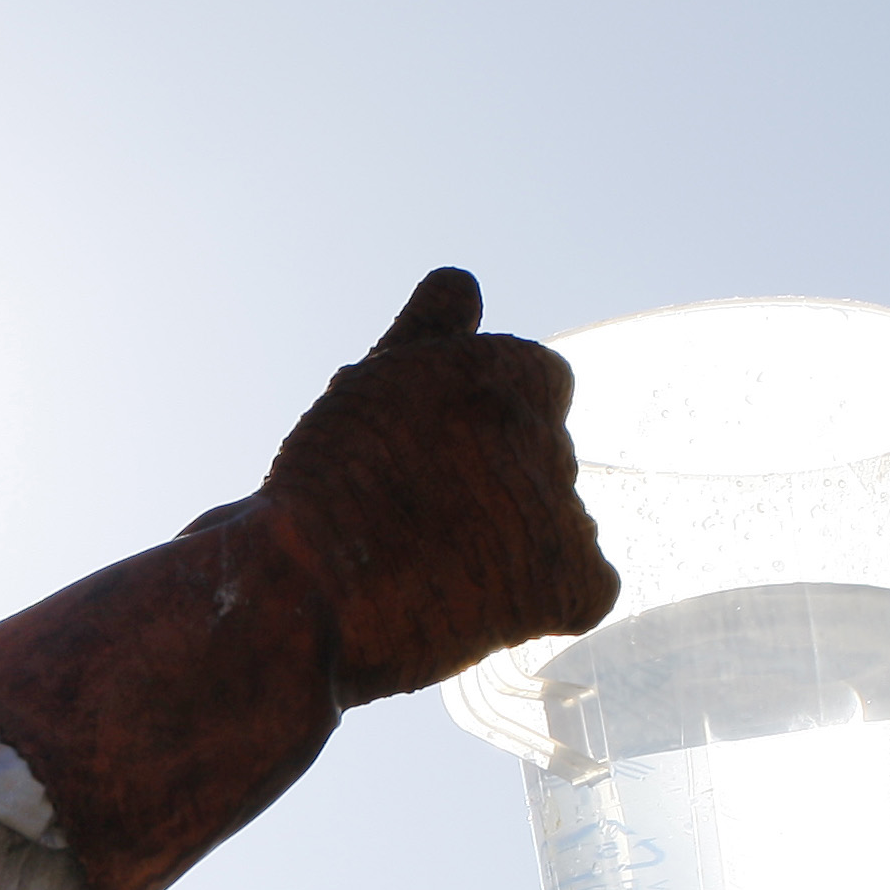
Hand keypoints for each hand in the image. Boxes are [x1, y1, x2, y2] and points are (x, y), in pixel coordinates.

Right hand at [253, 270, 612, 701]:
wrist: (298, 592)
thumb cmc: (324, 488)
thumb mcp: (373, 388)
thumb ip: (430, 333)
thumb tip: (464, 282)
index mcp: (506, 365)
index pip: (534, 382)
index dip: (480, 424)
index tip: (426, 458)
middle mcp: (544, 426)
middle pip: (542, 455)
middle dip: (495, 483)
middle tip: (412, 520)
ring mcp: (561, 505)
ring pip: (561, 521)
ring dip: (514, 543)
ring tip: (430, 569)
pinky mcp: (569, 582)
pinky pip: (592, 589)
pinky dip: (553, 602)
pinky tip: (487, 606)